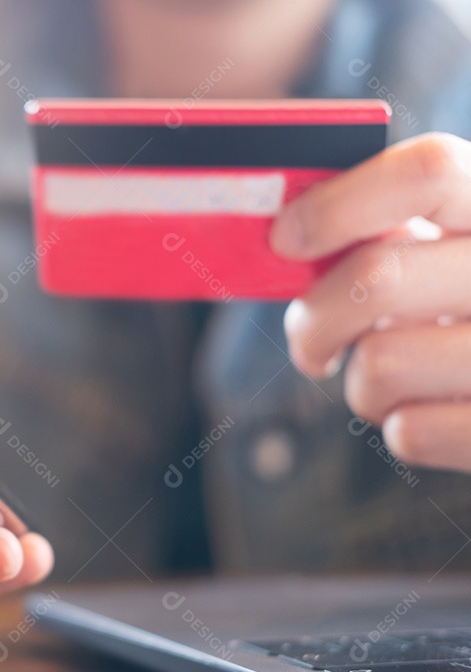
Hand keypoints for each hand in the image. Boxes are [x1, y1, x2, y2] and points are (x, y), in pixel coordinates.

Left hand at [272, 132, 470, 471]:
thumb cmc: (465, 301)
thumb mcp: (448, 250)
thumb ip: (389, 231)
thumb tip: (287, 238)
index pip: (428, 173)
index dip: (338, 205)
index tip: (285, 239)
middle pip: (376, 276)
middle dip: (317, 318)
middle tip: (311, 341)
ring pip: (380, 364)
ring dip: (362, 381)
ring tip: (398, 376)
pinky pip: (409, 432)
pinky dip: (398, 424)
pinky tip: (434, 408)